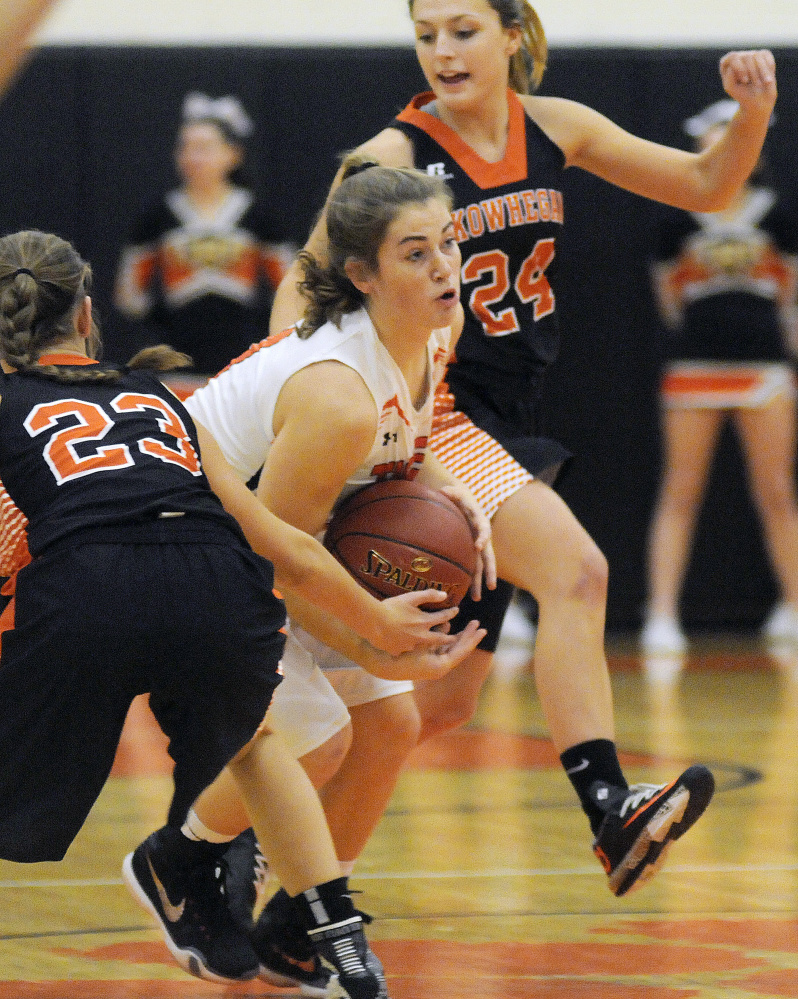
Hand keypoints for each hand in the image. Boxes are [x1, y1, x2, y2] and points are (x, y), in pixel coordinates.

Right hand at [363, 619, 486, 680]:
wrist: (379, 663)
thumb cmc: (400, 652)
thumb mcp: (420, 641)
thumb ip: (437, 633)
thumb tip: (448, 624)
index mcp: (440, 666)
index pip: (462, 651)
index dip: (473, 639)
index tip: (483, 629)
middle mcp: (438, 668)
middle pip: (458, 650)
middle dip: (468, 637)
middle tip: (480, 625)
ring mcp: (431, 666)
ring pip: (449, 649)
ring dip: (457, 636)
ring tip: (467, 624)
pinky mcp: (423, 662)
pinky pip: (438, 649)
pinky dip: (444, 639)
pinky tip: (447, 627)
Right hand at [371, 588, 459, 655]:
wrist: (373, 623)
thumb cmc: (391, 608)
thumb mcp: (410, 598)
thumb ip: (428, 595)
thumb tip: (444, 595)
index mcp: (424, 622)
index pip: (443, 617)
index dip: (450, 613)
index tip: (456, 610)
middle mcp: (421, 636)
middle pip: (439, 638)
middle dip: (448, 637)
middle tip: (453, 637)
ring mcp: (409, 646)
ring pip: (423, 646)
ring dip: (427, 643)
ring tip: (427, 639)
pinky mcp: (398, 651)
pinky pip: (406, 650)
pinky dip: (408, 647)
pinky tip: (405, 646)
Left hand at [438, 484, 496, 599]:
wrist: (457, 499)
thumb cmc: (454, 494)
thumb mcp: (452, 489)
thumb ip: (450, 491)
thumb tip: (445, 490)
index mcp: (479, 519)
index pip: (484, 529)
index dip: (483, 537)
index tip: (479, 546)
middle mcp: (481, 535)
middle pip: (488, 556)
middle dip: (489, 571)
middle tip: (491, 586)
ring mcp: (476, 544)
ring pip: (480, 566)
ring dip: (479, 582)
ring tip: (476, 598)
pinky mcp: (469, 550)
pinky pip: (471, 566)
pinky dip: (468, 579)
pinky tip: (463, 593)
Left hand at [719, 50, 776, 112]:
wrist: (758, 100)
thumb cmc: (742, 93)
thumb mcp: (730, 86)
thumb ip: (729, 72)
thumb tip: (741, 58)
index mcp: (727, 63)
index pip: (733, 57)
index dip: (739, 68)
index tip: (744, 81)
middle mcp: (739, 56)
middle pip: (746, 56)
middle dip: (751, 72)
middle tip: (753, 84)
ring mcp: (752, 54)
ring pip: (757, 56)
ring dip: (760, 72)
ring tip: (760, 84)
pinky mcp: (764, 55)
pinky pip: (767, 57)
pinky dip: (767, 69)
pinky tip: (767, 79)